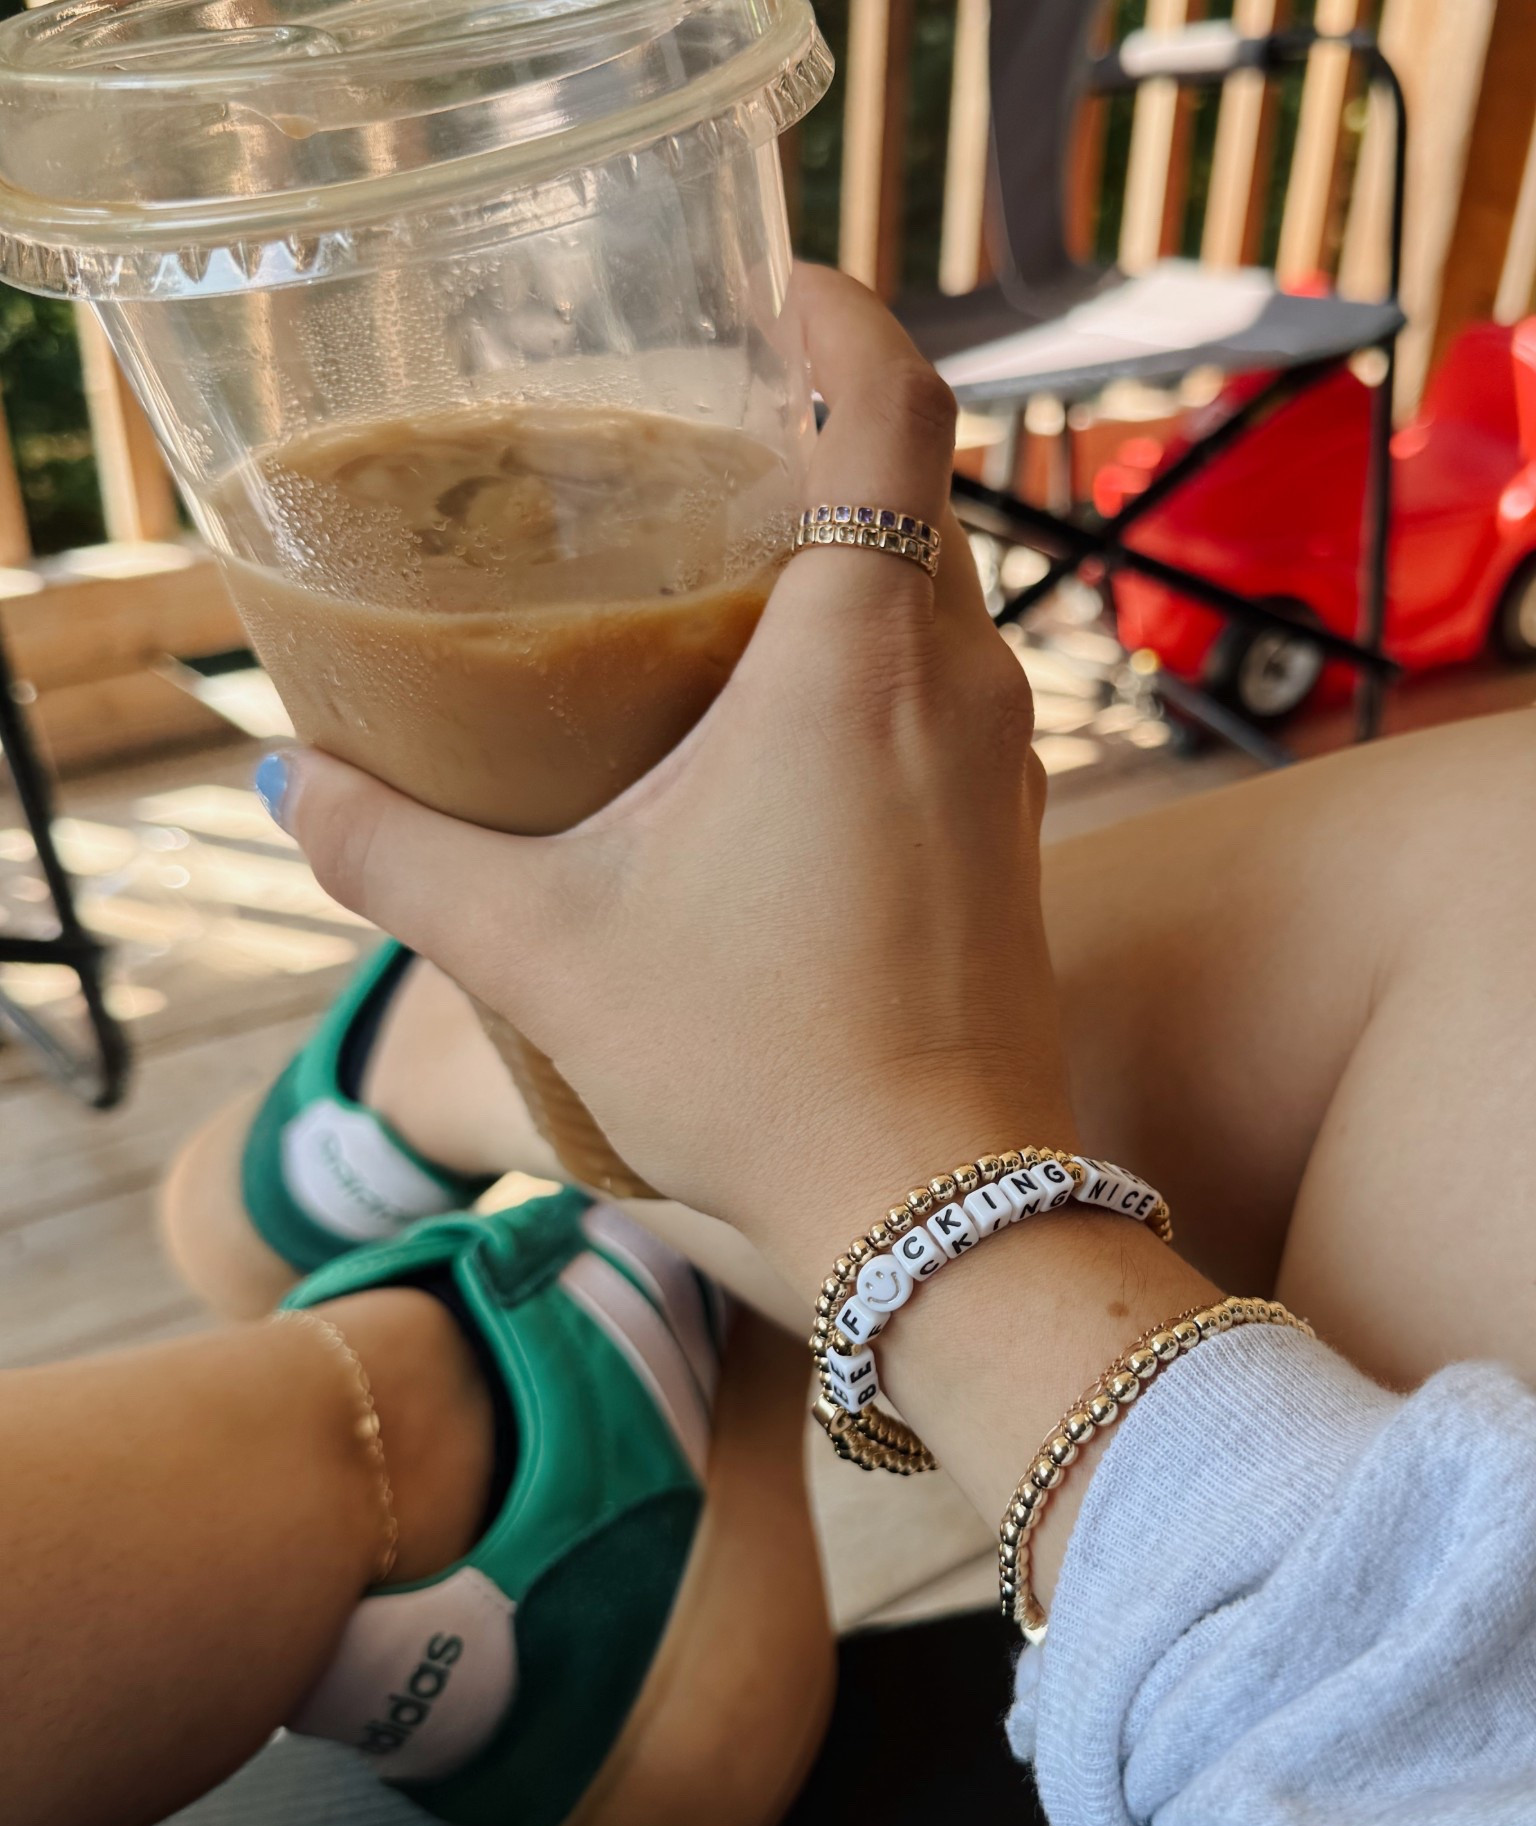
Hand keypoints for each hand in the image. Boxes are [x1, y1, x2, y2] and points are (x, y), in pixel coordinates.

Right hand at [280, 267, 1073, 1296]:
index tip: (767, 289)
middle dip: (811, 443)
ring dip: (844, 568)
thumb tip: (287, 784)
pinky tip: (776, 741)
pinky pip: (947, 700)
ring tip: (714, 584)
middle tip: (688, 444)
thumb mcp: (541, 948)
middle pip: (909, 492)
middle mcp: (959, 683)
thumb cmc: (757, 1064)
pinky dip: (872, 673)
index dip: (837, 312)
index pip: (894, 400)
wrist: (936, 1209)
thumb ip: (396, 853)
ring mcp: (1004, 764)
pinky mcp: (1010, 838)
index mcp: (856, 654)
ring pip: (934, 602)